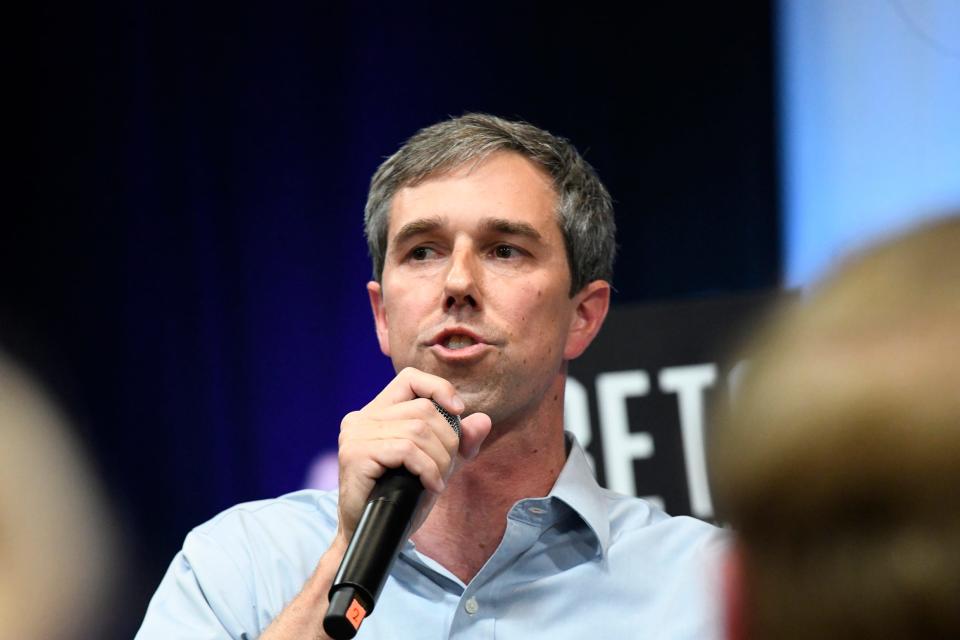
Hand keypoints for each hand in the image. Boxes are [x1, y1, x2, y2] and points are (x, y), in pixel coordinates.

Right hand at [334, 367, 491, 545]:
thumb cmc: (401, 500)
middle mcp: (362, 418)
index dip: (439, 387)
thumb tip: (483, 420)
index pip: (410, 378)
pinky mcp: (354, 454)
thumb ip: (459, 444)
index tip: (459, 410)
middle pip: (423, 408)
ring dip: (439, 459)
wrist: (374, 537)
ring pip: (418, 429)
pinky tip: (429, 486)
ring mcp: (355, 435)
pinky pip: (406, 450)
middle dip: (447, 440)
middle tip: (445, 468)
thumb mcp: (437, 467)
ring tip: (436, 481)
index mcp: (378, 413)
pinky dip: (427, 469)